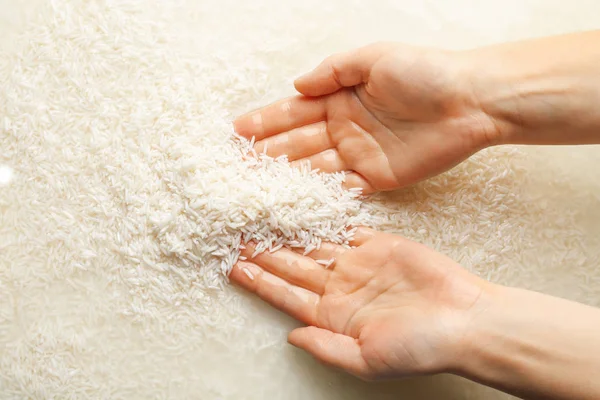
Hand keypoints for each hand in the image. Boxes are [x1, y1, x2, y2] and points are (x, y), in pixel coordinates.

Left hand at [230, 228, 490, 379]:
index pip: (286, 295)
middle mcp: (340, 288)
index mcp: (333, 317)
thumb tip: (291, 338)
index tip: (232, 266)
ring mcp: (358, 264)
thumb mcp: (368, 360)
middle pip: (292, 266)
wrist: (466, 320)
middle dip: (262, 251)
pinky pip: (344, 227)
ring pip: (312, 243)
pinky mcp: (378, 244)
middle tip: (233, 232)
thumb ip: (327, 348)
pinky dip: (322, 217)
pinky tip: (300, 207)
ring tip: (258, 216)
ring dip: (285, 232)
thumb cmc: (421, 348)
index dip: (258, 281)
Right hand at [233, 42, 498, 192]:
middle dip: (266, 154)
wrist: (470, 101)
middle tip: (235, 167)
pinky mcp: (377, 178)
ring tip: (254, 188)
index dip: (265, 121)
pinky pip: (341, 190)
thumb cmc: (425, 71)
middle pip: (297, 143)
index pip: (294, 112)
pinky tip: (294, 204)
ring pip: (313, 169)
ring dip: (285, 178)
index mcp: (340, 98)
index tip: (237, 131)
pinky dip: (319, 197)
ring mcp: (358, 155)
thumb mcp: (373, 58)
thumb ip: (333, 71)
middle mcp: (344, 127)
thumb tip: (297, 84)